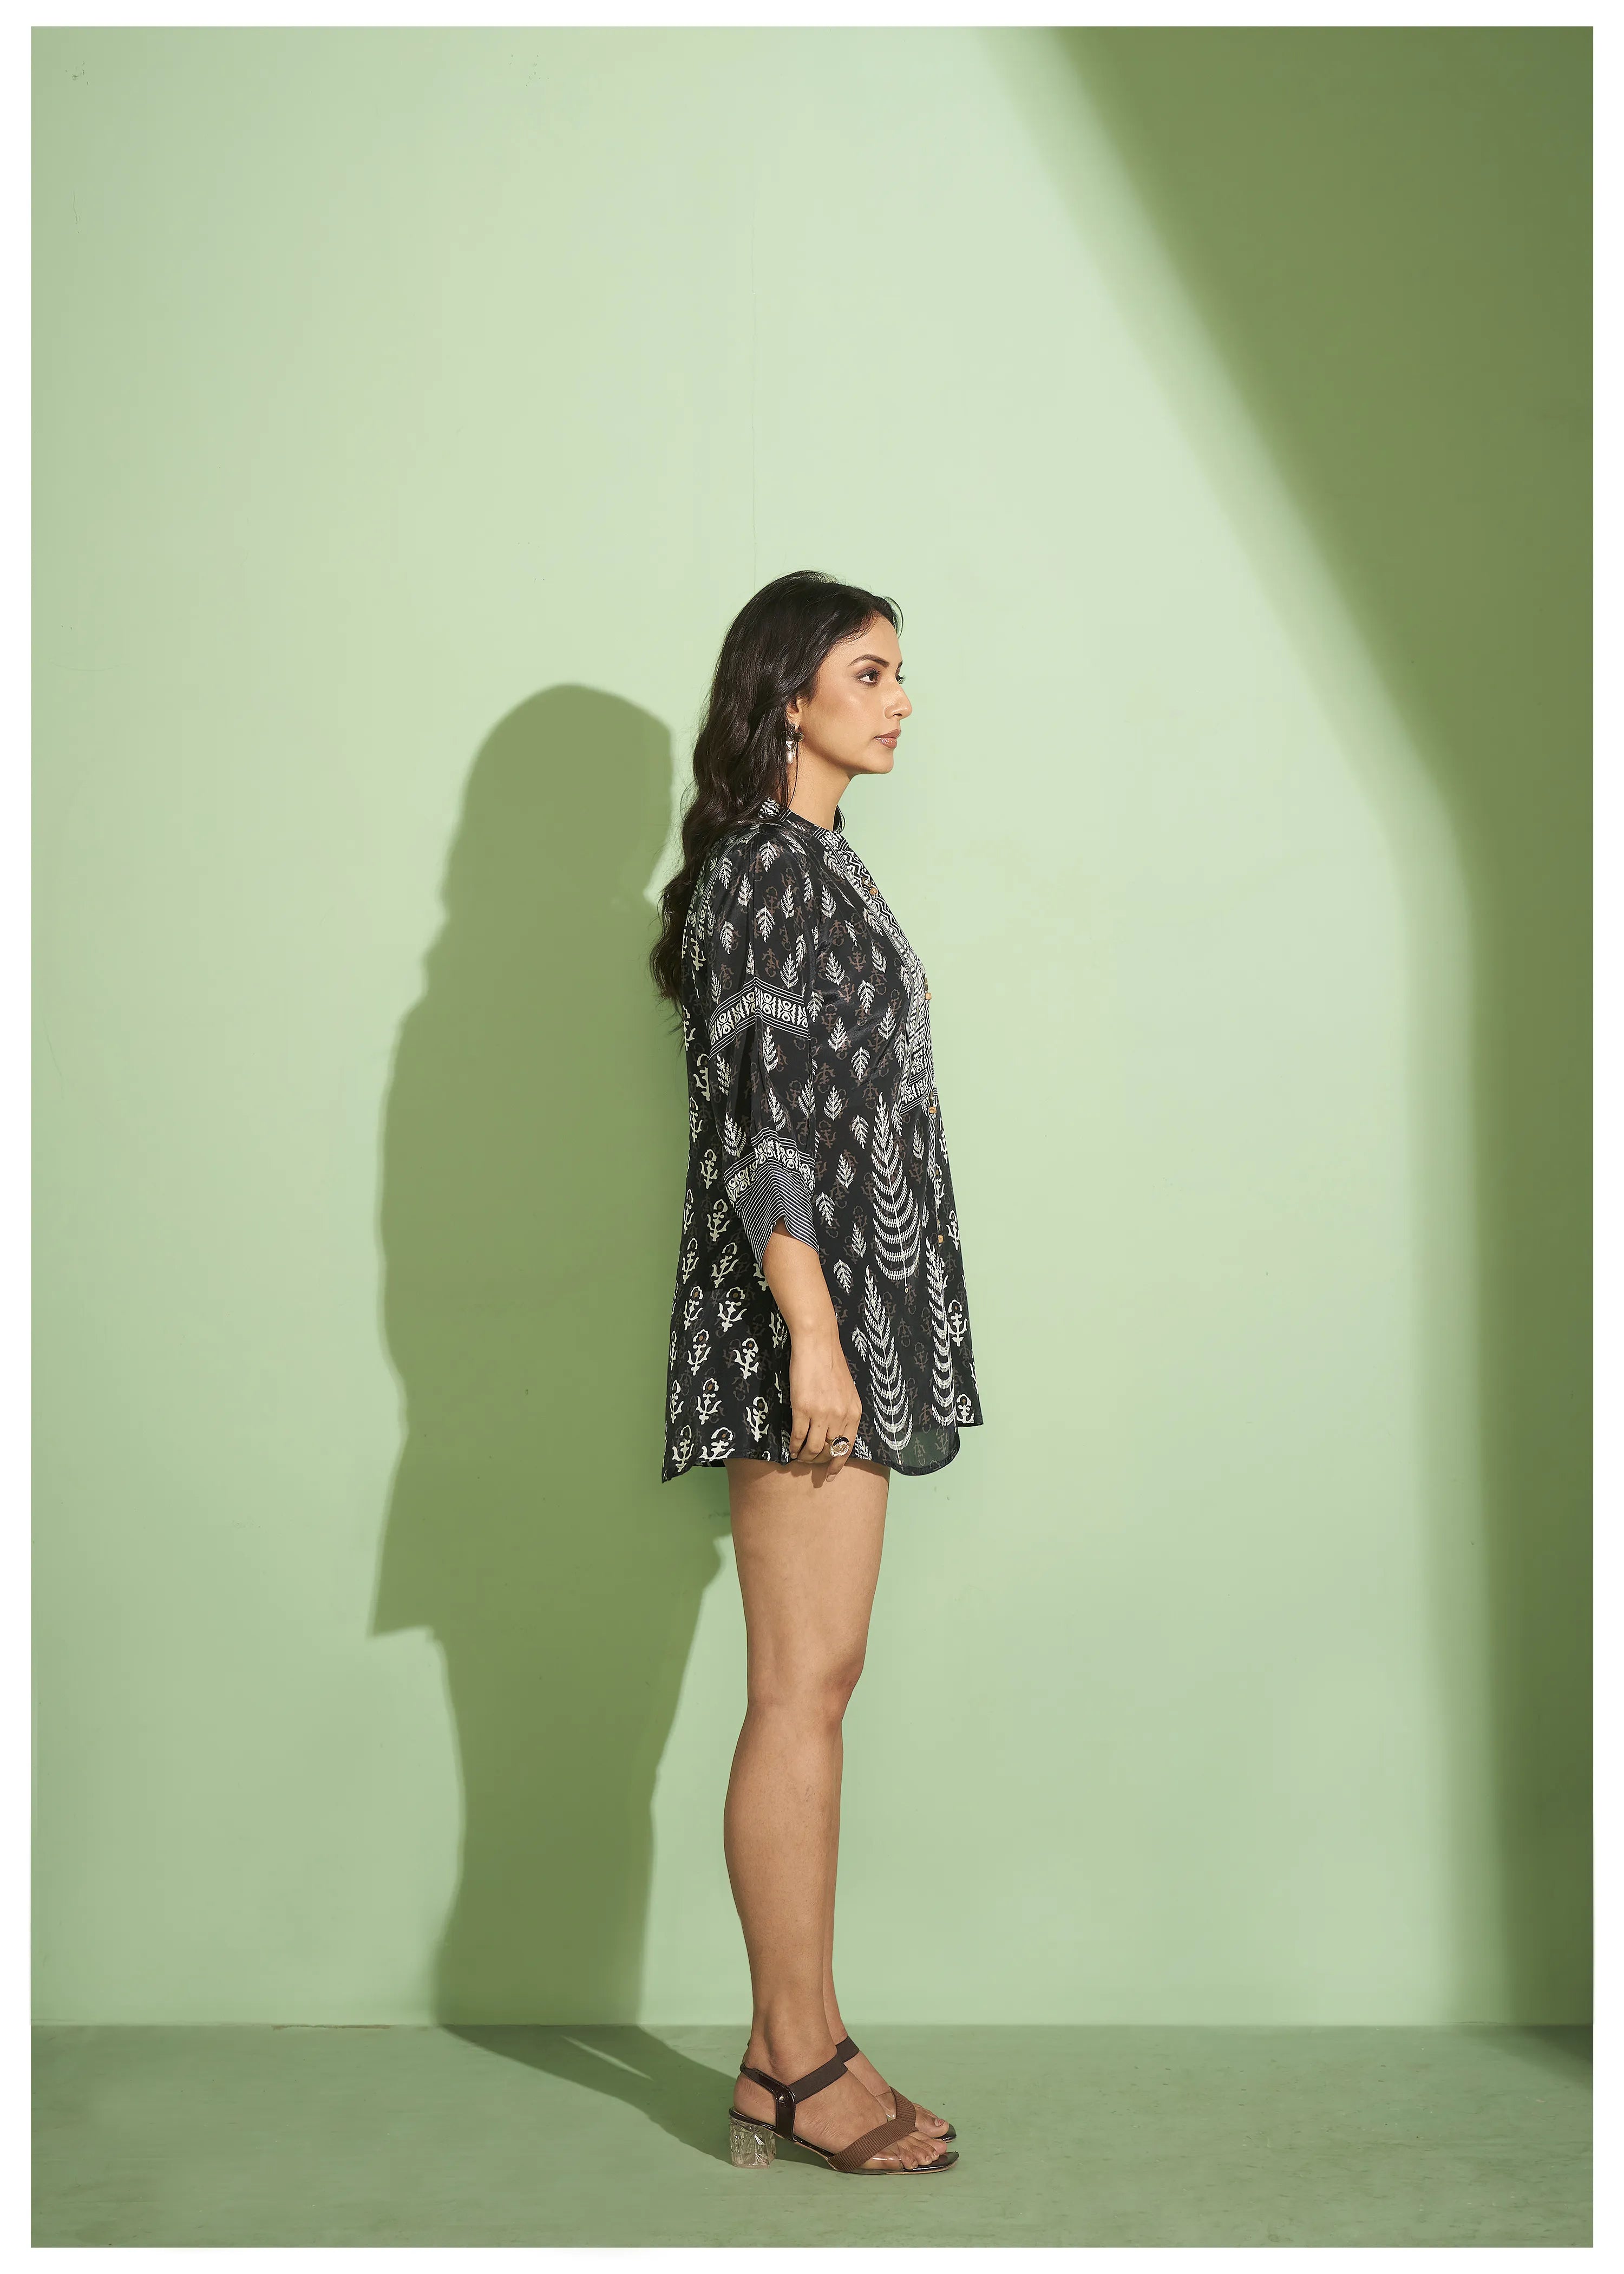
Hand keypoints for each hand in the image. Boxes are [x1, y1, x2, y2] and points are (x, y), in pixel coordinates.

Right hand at [787, 1323, 863, 1474]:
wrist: (817, 1345)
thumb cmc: (831, 1365)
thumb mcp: (847, 1391)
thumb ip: (844, 1412)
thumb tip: (835, 1433)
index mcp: (854, 1412)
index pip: (848, 1447)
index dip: (838, 1464)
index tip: (831, 1475)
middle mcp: (841, 1416)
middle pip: (830, 1451)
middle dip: (819, 1461)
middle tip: (809, 1462)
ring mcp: (822, 1414)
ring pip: (814, 1448)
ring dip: (805, 1456)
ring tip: (799, 1456)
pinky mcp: (803, 1409)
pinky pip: (799, 1437)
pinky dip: (794, 1446)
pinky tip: (791, 1448)